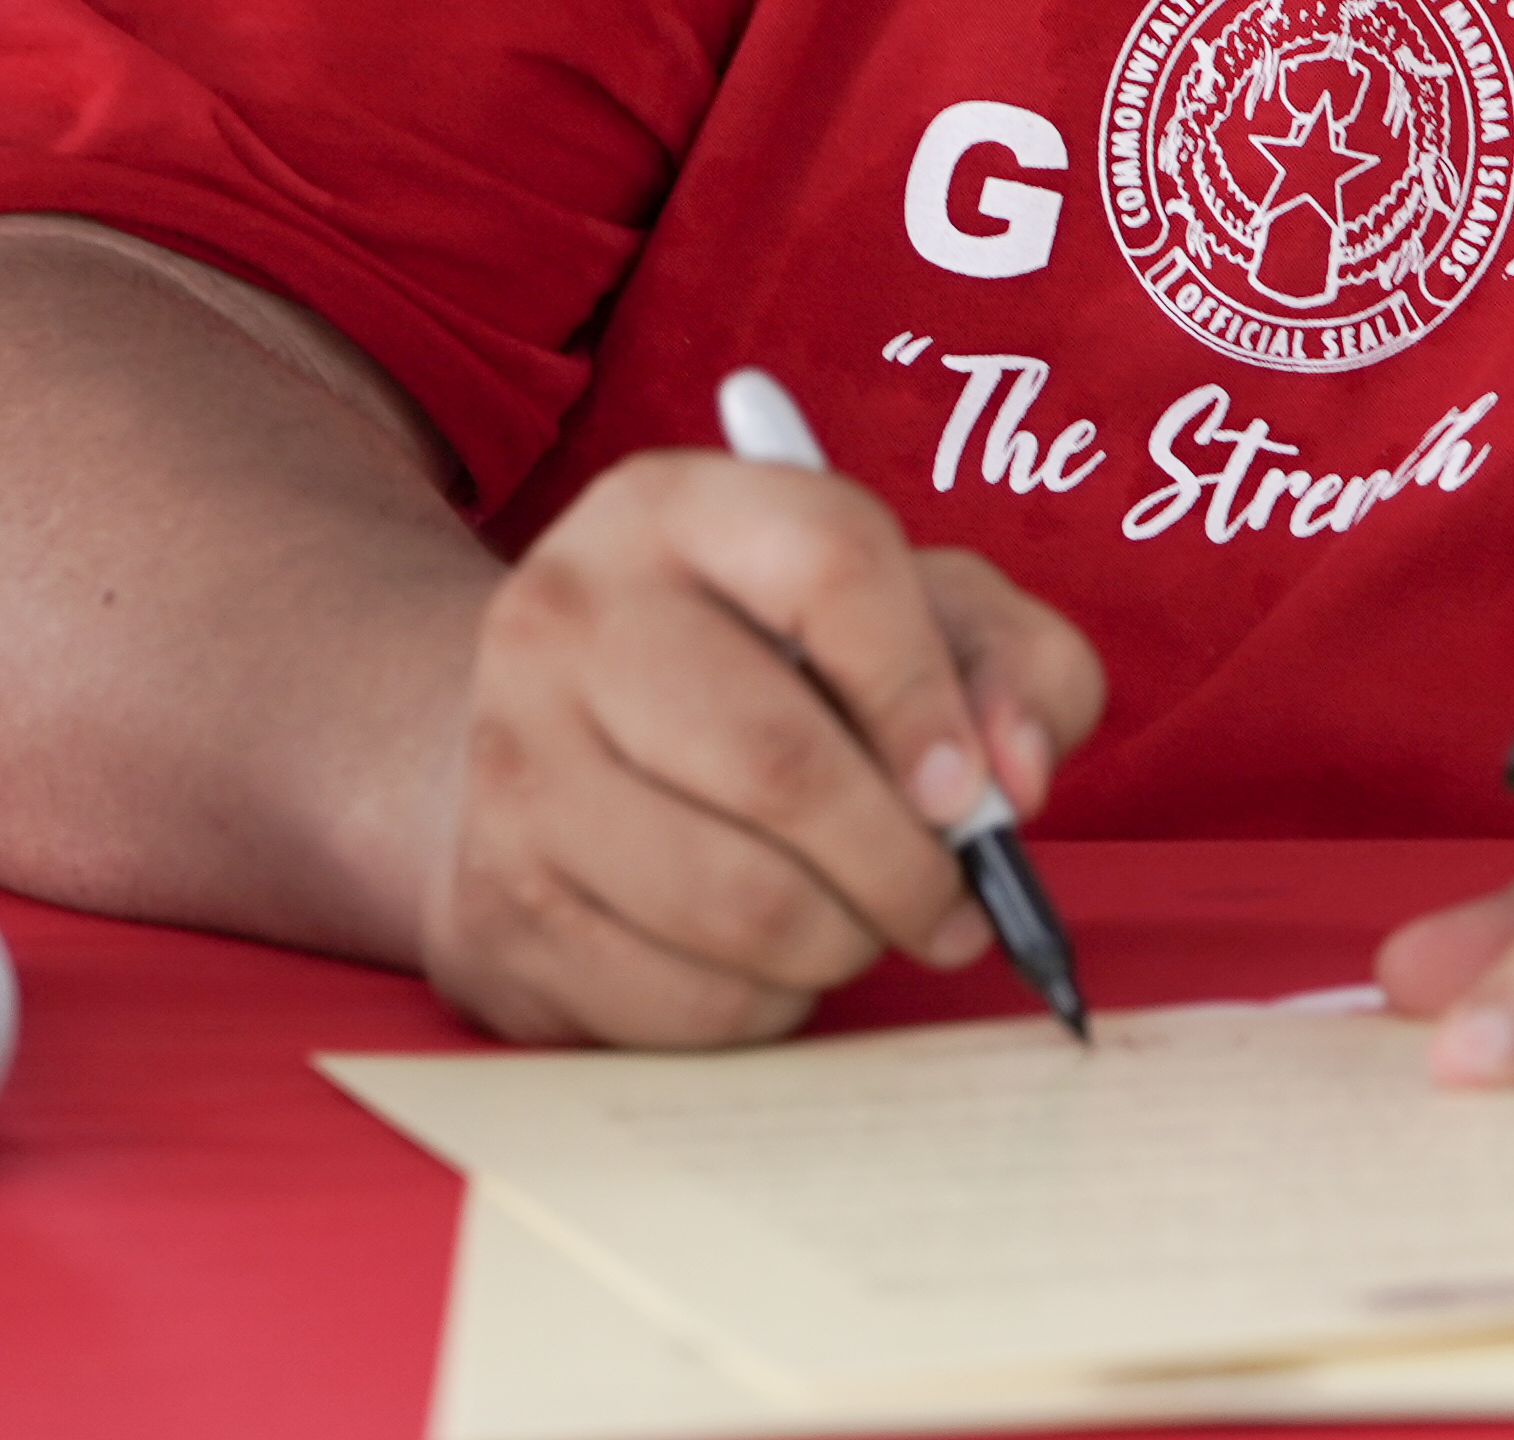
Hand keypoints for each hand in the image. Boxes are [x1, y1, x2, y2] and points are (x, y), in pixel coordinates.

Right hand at [418, 450, 1104, 1046]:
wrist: (551, 747)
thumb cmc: (773, 671)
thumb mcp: (914, 614)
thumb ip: (1016, 664)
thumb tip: (1016, 778)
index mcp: (675, 508)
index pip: (831, 562)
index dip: (927, 692)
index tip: (976, 791)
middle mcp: (566, 618)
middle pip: (777, 761)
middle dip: (905, 862)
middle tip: (953, 900)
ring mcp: (513, 769)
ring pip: (736, 904)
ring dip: (847, 942)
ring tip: (865, 920)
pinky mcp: (498, 912)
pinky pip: (683, 1003)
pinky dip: (769, 1005)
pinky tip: (773, 959)